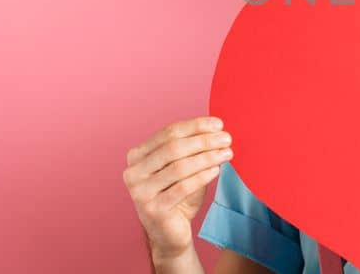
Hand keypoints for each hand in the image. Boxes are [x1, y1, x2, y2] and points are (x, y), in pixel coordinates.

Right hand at [123, 116, 233, 258]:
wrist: (170, 234)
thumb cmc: (178, 197)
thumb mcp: (183, 168)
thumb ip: (192, 149)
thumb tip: (217, 129)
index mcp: (137, 156)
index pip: (168, 133)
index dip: (195, 126)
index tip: (219, 124)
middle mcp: (133, 172)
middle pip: (173, 148)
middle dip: (203, 141)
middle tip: (227, 139)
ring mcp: (140, 192)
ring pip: (179, 167)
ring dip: (206, 157)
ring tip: (226, 153)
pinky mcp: (153, 210)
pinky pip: (182, 188)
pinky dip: (201, 177)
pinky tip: (216, 170)